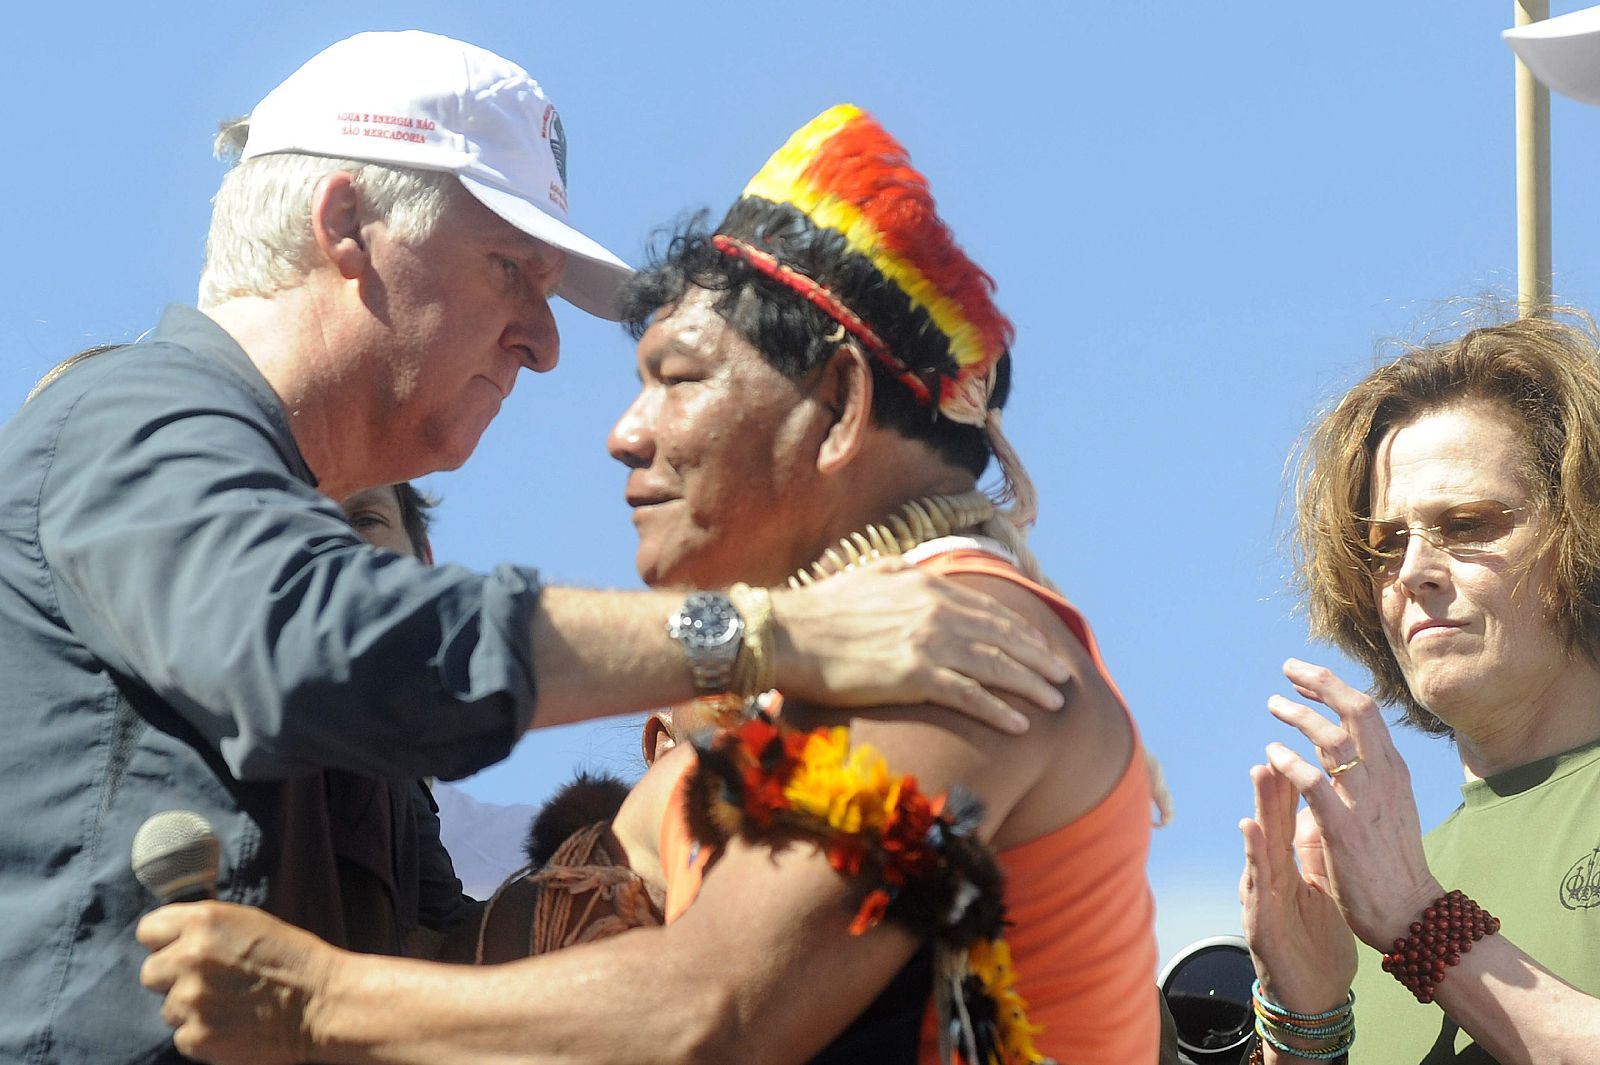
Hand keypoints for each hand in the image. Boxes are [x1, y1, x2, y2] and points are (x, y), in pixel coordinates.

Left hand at [137, 901, 330, 1064]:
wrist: (322, 1002)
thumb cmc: (291, 959)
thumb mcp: (249, 923)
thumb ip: (206, 927)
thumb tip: (172, 936)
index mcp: (204, 921)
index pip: (148, 930)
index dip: (165, 942)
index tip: (180, 950)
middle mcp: (190, 957)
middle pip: (151, 972)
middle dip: (173, 978)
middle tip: (209, 982)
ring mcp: (190, 1000)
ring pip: (168, 1008)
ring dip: (192, 1008)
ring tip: (230, 1004)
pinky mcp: (197, 1037)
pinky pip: (183, 1036)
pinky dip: (204, 1033)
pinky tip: (233, 1024)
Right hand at [769, 559, 1070, 732]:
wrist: (785, 634)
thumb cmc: (819, 610)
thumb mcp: (868, 576)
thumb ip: (899, 573)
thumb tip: (912, 570)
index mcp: (927, 586)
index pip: (988, 610)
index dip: (1020, 630)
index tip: (1041, 646)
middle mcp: (935, 611)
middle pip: (1002, 638)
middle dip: (1037, 658)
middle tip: (1063, 676)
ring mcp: (927, 643)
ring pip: (995, 666)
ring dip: (1030, 685)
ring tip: (1055, 702)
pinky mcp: (914, 676)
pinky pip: (968, 696)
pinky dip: (998, 710)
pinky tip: (1020, 725)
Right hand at [1240, 762, 1356, 1014]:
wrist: (1311, 992)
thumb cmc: (1313, 940)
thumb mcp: (1318, 886)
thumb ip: (1312, 849)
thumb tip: (1316, 810)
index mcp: (1287, 865)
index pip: (1288, 816)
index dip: (1289, 781)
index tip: (1293, 744)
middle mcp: (1271, 875)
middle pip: (1272, 821)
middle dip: (1271, 783)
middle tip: (1272, 741)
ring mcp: (1263, 896)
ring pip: (1261, 845)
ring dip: (1259, 806)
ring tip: (1259, 771)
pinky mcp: (1261, 920)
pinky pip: (1258, 883)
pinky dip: (1254, 853)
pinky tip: (1249, 828)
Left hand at [1261, 658, 1442, 947]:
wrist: (1411, 912)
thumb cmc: (1393, 861)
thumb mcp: (1389, 806)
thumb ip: (1369, 777)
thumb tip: (1345, 749)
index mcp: (1392, 771)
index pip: (1365, 712)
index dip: (1333, 687)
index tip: (1303, 677)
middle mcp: (1383, 778)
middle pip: (1355, 711)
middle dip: (1320, 683)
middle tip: (1288, 669)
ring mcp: (1365, 802)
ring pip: (1331, 740)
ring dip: (1298, 716)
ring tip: (1273, 704)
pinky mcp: (1343, 828)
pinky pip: (1313, 783)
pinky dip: (1290, 762)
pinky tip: (1272, 752)